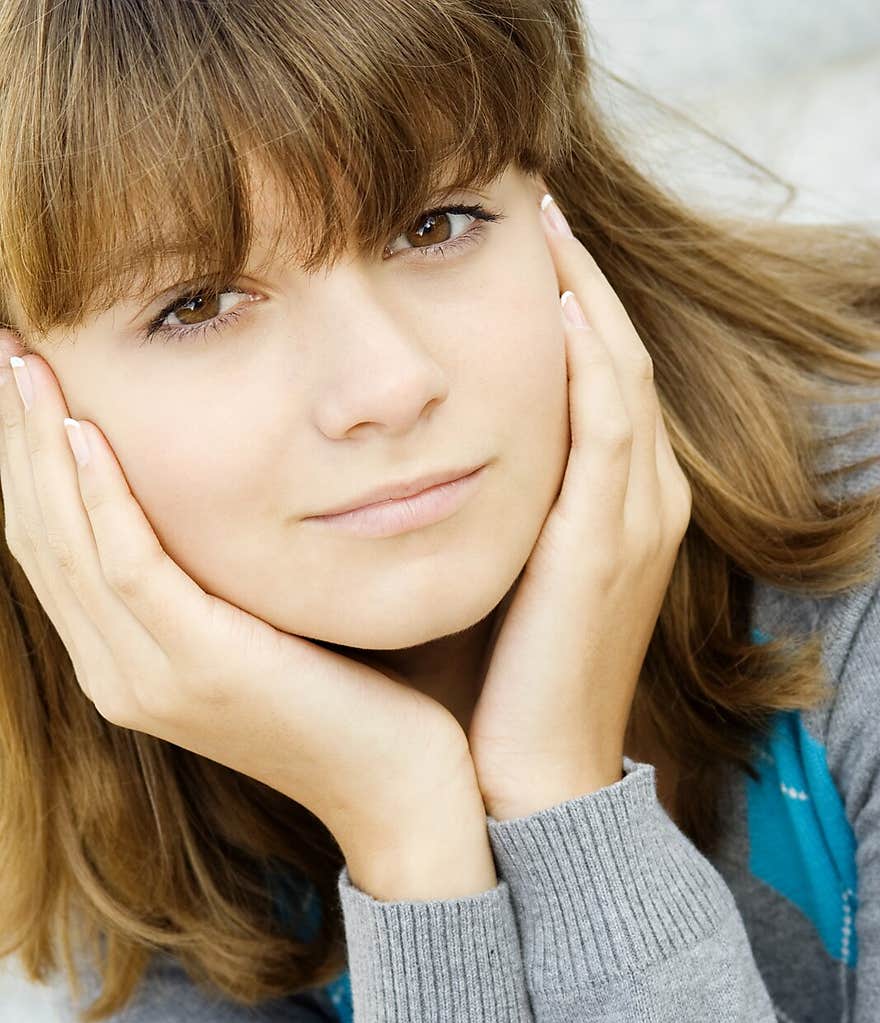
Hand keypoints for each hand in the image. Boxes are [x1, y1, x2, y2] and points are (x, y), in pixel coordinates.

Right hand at [0, 336, 478, 866]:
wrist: (400, 786)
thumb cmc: (350, 697)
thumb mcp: (261, 630)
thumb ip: (214, 579)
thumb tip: (209, 495)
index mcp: (125, 665)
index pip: (50, 550)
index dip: (24, 465)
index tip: (20, 379)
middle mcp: (118, 674)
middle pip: (40, 539)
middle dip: (14, 441)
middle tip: (5, 348)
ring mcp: (150, 678)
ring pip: (67, 545)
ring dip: (39, 449)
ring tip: (25, 363)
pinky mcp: (200, 666)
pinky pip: (130, 566)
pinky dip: (101, 496)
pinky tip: (86, 430)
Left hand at [467, 199, 691, 820]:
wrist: (530, 782)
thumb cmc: (495, 688)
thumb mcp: (488, 578)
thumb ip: (470, 509)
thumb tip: (396, 458)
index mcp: (617, 513)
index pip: (602, 381)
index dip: (571, 309)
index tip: (520, 249)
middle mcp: (644, 504)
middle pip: (620, 358)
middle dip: (581, 280)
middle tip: (535, 208)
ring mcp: (636, 522)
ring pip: (621, 375)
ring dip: (584, 294)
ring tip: (543, 224)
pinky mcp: (606, 544)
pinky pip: (606, 425)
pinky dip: (586, 360)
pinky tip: (552, 304)